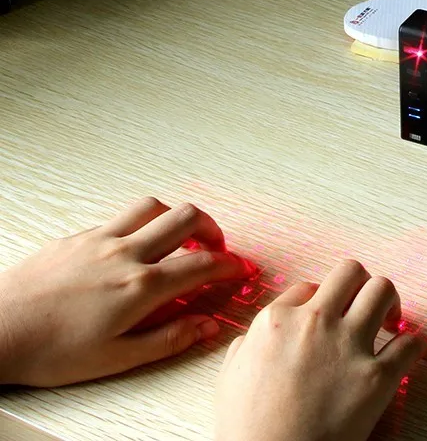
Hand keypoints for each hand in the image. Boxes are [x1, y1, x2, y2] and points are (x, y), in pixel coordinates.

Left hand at [0, 197, 251, 386]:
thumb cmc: (48, 351)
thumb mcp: (115, 359)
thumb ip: (168, 339)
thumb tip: (206, 326)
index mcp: (141, 287)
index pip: (201, 264)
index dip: (229, 264)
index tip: (239, 269)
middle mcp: (126, 254)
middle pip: (186, 218)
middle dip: (211, 228)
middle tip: (216, 246)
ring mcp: (101, 239)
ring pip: (154, 207)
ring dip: (175, 217)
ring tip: (180, 235)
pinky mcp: (78, 236)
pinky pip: (120, 217)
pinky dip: (140, 224)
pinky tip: (133, 245)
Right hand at [215, 259, 426, 440]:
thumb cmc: (245, 431)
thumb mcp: (229, 379)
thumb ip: (247, 346)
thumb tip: (258, 337)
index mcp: (277, 321)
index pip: (310, 286)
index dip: (323, 298)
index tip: (331, 312)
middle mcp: (315, 323)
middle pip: (352, 272)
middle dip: (360, 285)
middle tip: (364, 304)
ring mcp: (347, 346)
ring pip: (383, 290)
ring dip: (389, 303)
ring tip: (389, 319)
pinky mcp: (376, 378)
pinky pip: (409, 344)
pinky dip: (412, 344)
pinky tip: (407, 351)